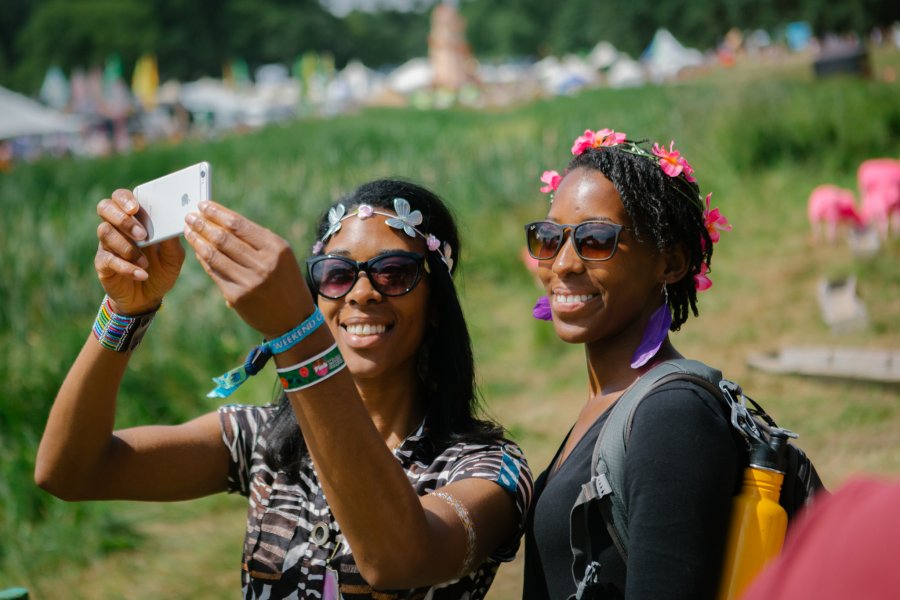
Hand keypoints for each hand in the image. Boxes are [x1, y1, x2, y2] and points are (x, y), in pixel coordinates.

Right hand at [95, 189, 184, 313]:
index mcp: (135, 218)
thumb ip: (173, 241)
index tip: (135, 207)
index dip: (125, 198)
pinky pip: (108, 259)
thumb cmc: (162, 269)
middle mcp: (117, 226)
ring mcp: (108, 244)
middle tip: (141, 234)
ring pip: (105, 232)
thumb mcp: (174, 257)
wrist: (149, 297)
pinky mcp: (103, 263)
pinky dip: (126, 267)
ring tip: (145, 261)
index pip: (122, 197)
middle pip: (105, 207)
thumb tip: (175, 223)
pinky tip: (141, 274)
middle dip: (122, 218)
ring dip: (127, 246)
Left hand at [184, 201, 314, 337]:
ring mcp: (249, 281)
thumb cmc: (285, 280)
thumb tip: (222, 222)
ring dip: (197, 240)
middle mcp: (263, 264)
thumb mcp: (280, 256)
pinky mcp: (237, 297)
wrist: (293, 318)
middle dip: (203, 224)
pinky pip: (215, 273)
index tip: (203, 205)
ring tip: (189, 231)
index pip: (239, 224)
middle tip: (190, 216)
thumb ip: (256, 240)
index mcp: (276, 248)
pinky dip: (204, 260)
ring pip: (214, 255)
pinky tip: (198, 251)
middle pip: (223, 238)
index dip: (217, 213)